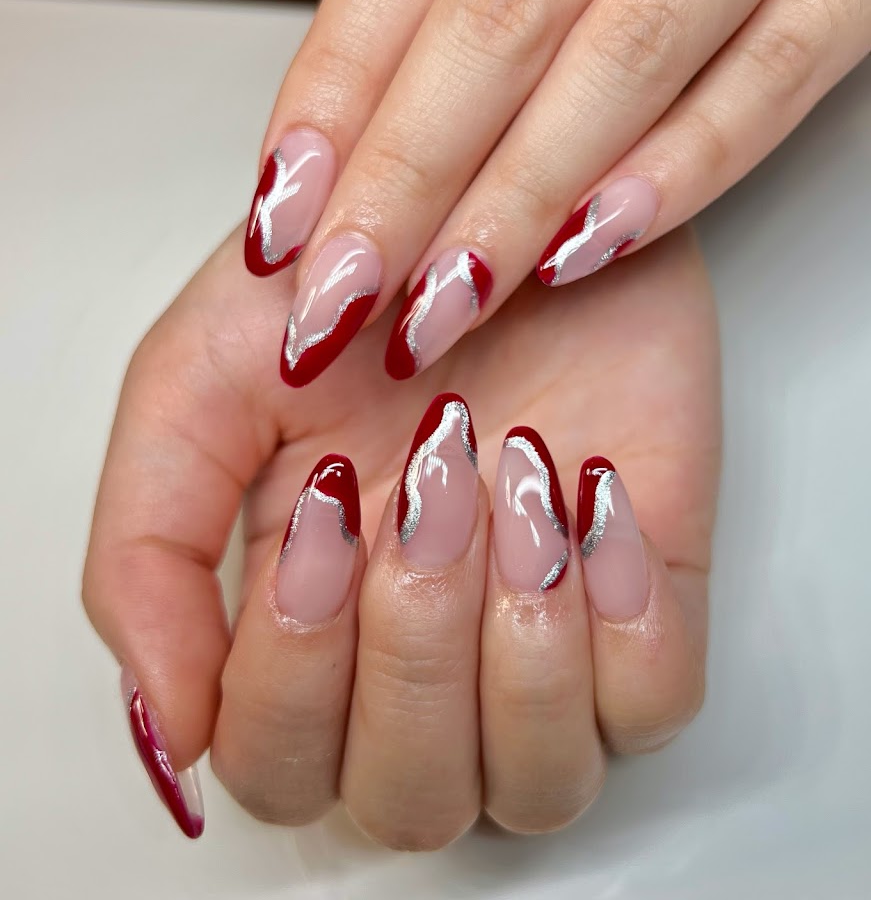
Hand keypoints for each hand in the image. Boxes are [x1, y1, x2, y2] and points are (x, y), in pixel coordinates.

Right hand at [82, 222, 719, 843]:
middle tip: (430, 477)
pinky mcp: (649, 600)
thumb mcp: (201, 378)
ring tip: (518, 477)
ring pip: (534, 786)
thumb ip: (146, 549)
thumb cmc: (360, 275)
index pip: (282, 763)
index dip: (295, 673)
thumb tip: (173, 723)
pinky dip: (624, 621)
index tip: (328, 498)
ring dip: (517, 644)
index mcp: (309, 620)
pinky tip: (596, 497)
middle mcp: (425, 656)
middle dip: (412, 647)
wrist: (508, 192)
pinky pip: (651, 706)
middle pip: (407, 797)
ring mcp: (543, 638)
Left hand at [242, 0, 870, 385]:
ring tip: (437, 309)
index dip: (336, 90)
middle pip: (500, 17)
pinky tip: (589, 253)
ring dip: (519, 199)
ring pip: (627, 54)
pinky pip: (779, 70)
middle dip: (406, 175)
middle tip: (337, 298)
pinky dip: (685, 167)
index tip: (281, 212)